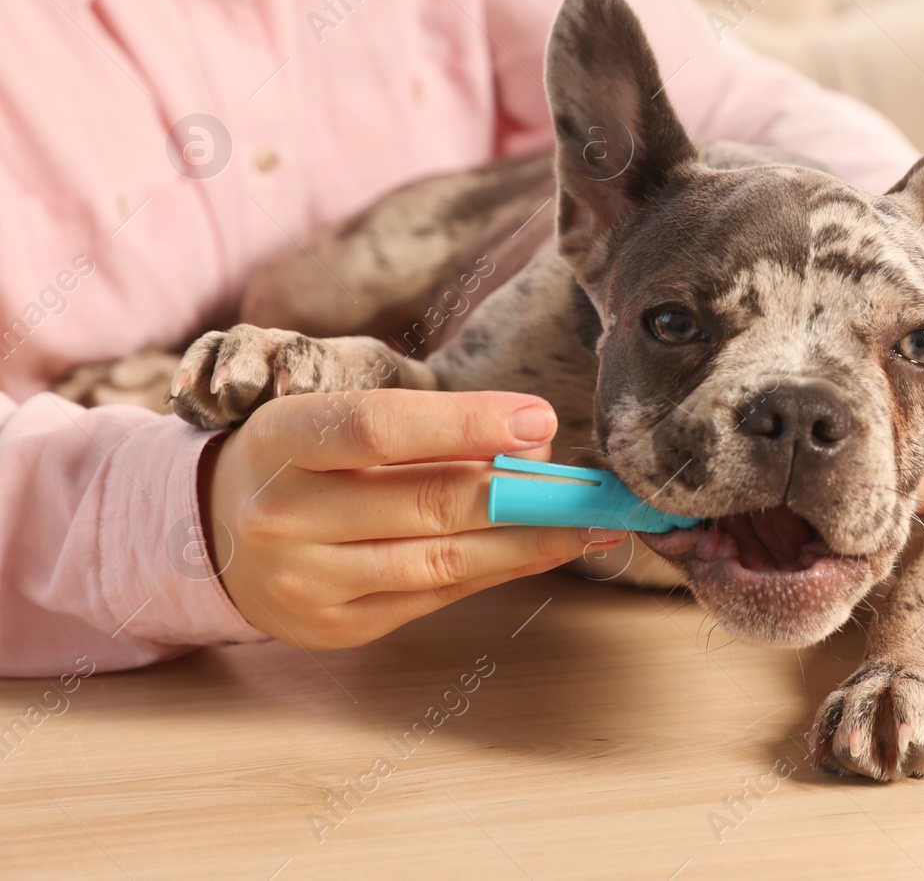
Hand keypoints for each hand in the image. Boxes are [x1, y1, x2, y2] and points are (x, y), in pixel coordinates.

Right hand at [199, 388, 624, 647]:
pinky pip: (433, 595)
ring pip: (440, 560)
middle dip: (522, 491)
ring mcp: (305, 580)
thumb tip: (533, 437)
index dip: (465, 422)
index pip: (380, 427)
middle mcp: (283, 515)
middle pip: (424, 503)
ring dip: (529, 541)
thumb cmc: (300, 459)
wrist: (209, 536)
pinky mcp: (335, 626)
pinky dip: (499, 570)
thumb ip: (421, 427)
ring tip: (590, 521)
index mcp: (281, 440)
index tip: (539, 420)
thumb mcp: (334, 421)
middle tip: (590, 482)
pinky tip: (548, 548)